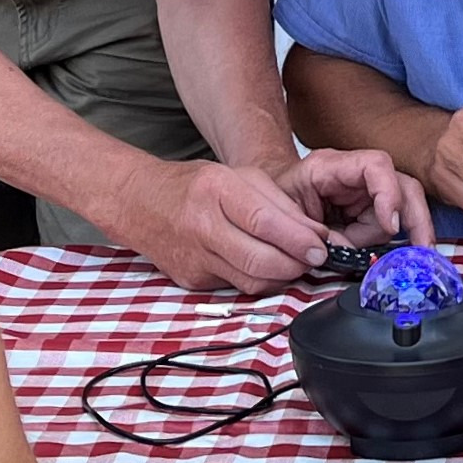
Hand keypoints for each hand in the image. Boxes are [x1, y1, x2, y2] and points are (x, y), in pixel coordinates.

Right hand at [138, 158, 339, 292]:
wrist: (141, 203)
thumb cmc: (195, 186)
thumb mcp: (239, 176)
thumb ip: (278, 202)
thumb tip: (313, 234)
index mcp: (216, 190)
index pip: (265, 222)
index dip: (298, 239)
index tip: (321, 247)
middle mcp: (202, 227)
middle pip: (260, 259)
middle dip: (296, 264)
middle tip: (314, 259)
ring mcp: (195, 259)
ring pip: (252, 280)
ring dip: (282, 277)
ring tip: (295, 263)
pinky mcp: (192, 281)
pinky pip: (236, 286)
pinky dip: (259, 280)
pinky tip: (268, 267)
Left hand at [278, 144, 428, 246]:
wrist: (263, 204)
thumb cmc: (271, 203)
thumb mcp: (286, 217)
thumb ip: (315, 234)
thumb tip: (348, 252)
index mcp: (330, 167)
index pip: (375, 165)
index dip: (389, 193)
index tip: (390, 225)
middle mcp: (355, 175)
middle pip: (403, 185)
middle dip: (416, 218)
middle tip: (423, 249)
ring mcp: (365, 192)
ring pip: (401, 209)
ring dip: (390, 237)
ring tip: (368, 253)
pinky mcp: (368, 209)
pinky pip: (390, 225)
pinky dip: (392, 242)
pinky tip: (388, 255)